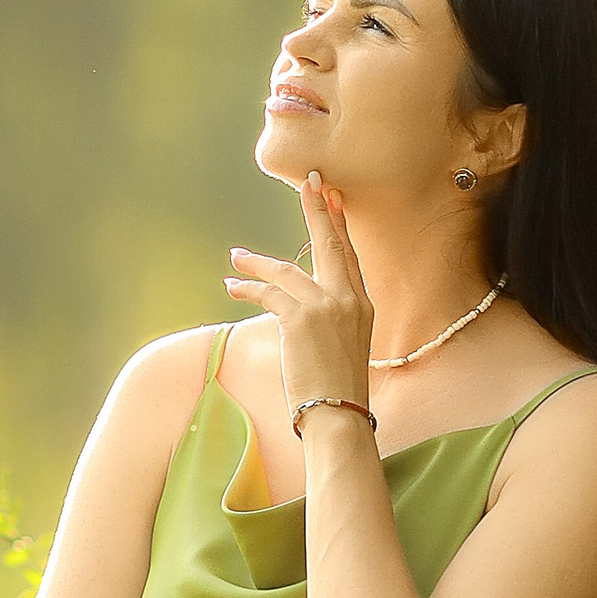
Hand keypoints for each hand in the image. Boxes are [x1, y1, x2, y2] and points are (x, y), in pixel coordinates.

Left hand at [224, 171, 372, 412]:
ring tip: (237, 257)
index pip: (349, 257)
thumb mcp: (346, 349)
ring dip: (257, 263)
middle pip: (330, 245)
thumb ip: (335, 323)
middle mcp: (350, 300)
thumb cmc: (339, 392)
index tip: (332, 200)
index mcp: (364, 306)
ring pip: (288, 270)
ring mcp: (327, 307)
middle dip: (318, 210)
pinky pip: (269, 294)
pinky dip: (247, 289)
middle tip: (308, 182)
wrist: (339, 415)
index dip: (339, 227)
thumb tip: (309, 316)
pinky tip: (231, 287)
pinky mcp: (301, 320)